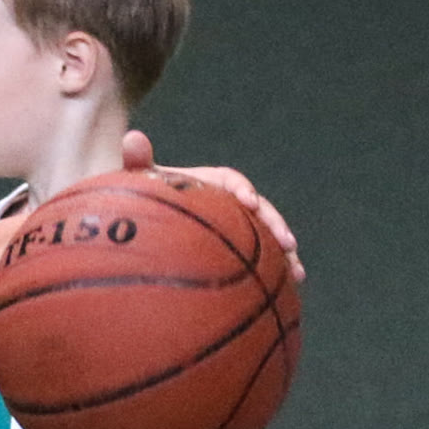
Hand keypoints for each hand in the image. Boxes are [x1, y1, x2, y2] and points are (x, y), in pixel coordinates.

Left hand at [120, 130, 303, 281]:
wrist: (147, 224)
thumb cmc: (144, 200)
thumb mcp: (140, 181)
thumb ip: (138, 161)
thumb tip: (131, 137)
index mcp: (209, 182)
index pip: (230, 180)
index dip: (242, 190)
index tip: (249, 203)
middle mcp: (229, 202)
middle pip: (260, 210)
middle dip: (275, 225)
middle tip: (287, 241)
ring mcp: (236, 225)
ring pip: (267, 237)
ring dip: (285, 253)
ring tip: (297, 273)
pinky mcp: (238, 248)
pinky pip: (260, 259)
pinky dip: (275, 273)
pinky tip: (290, 290)